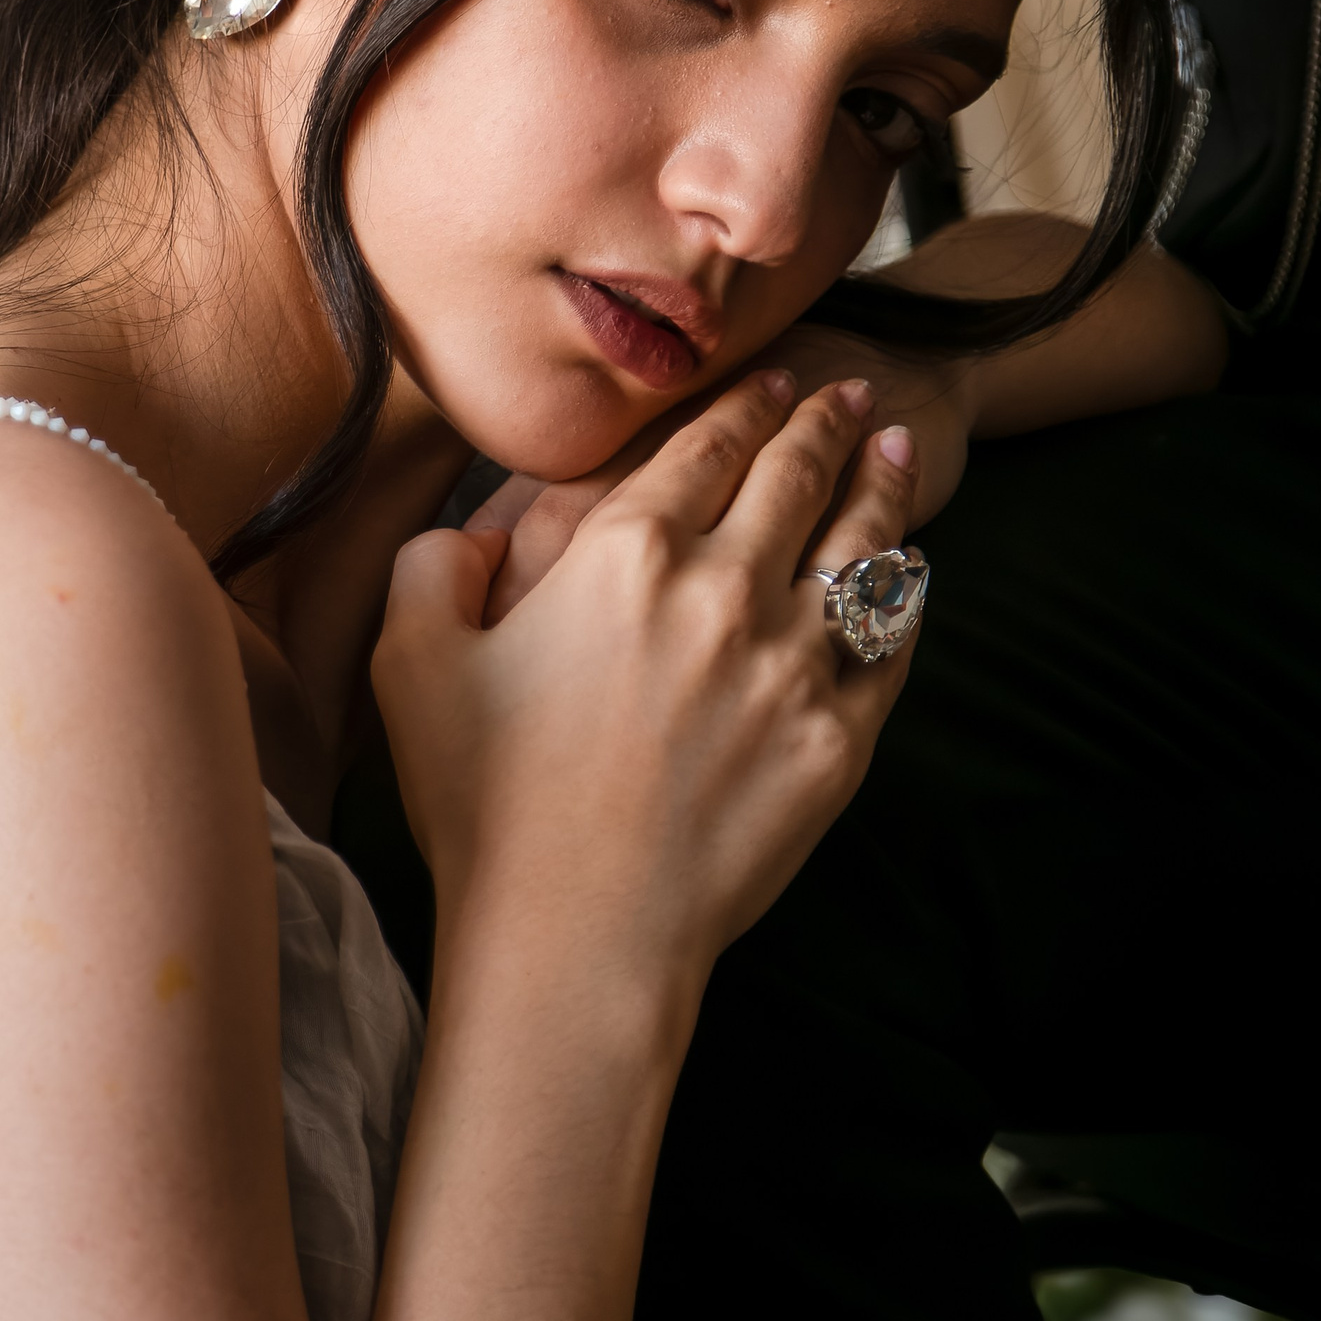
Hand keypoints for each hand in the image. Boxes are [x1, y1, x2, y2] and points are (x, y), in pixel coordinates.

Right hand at [372, 374, 921, 997]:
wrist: (577, 938)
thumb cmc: (485, 804)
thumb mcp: (412, 663)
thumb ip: (433, 566)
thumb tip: (476, 532)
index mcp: (625, 554)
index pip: (706, 448)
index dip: (746, 405)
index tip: (774, 381)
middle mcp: (723, 591)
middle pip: (795, 478)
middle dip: (827, 423)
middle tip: (853, 392)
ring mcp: (794, 667)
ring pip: (861, 547)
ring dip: (883, 485)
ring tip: (900, 447)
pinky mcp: (836, 742)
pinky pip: (889, 644)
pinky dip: (903, 594)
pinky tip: (908, 571)